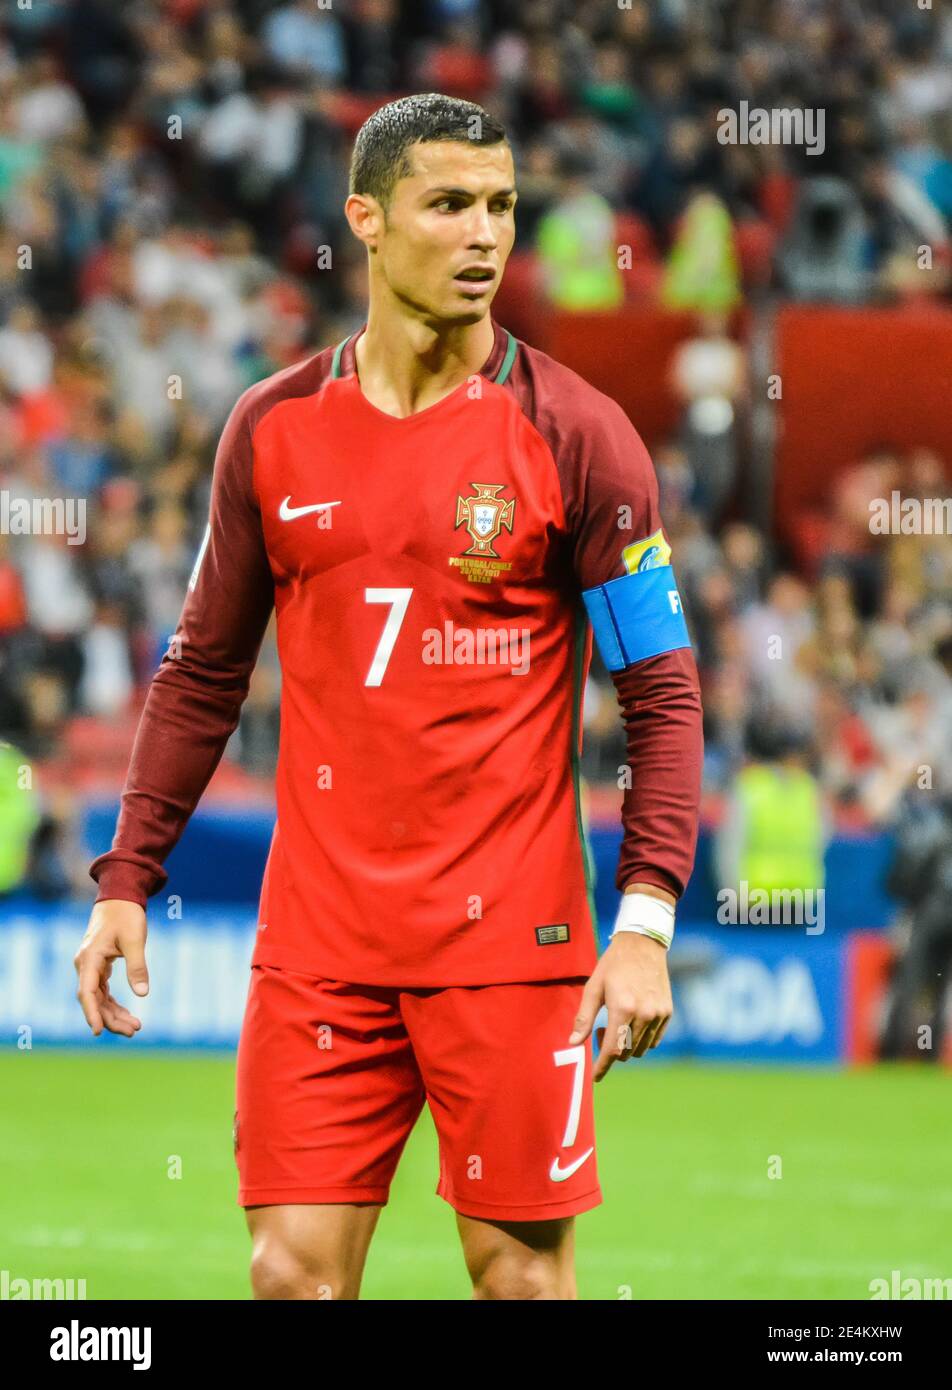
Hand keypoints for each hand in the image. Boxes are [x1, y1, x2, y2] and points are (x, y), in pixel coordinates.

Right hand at [74, 900, 148, 1037]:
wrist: (119, 897)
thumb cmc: (126, 915)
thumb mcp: (135, 939)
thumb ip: (137, 966)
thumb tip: (143, 993)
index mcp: (89, 959)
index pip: (87, 992)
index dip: (92, 1013)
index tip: (98, 1032)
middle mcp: (85, 965)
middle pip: (93, 1000)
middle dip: (111, 1018)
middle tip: (134, 1030)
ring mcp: (90, 967)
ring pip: (99, 998)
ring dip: (114, 1014)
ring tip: (135, 1027)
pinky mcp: (98, 967)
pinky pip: (103, 991)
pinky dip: (113, 1004)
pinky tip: (127, 1014)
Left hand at [569, 932, 672, 1080]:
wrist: (643, 944)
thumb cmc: (613, 964)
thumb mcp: (593, 987)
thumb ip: (584, 1017)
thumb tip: (573, 1043)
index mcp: (623, 1008)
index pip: (613, 1050)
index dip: (602, 1066)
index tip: (595, 1078)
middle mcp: (644, 1014)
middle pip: (626, 1052)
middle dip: (611, 1050)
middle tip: (601, 1031)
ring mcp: (659, 1014)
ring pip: (641, 1049)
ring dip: (626, 1046)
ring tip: (616, 1024)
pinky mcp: (668, 1012)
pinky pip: (654, 1040)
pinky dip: (641, 1040)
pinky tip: (631, 1024)